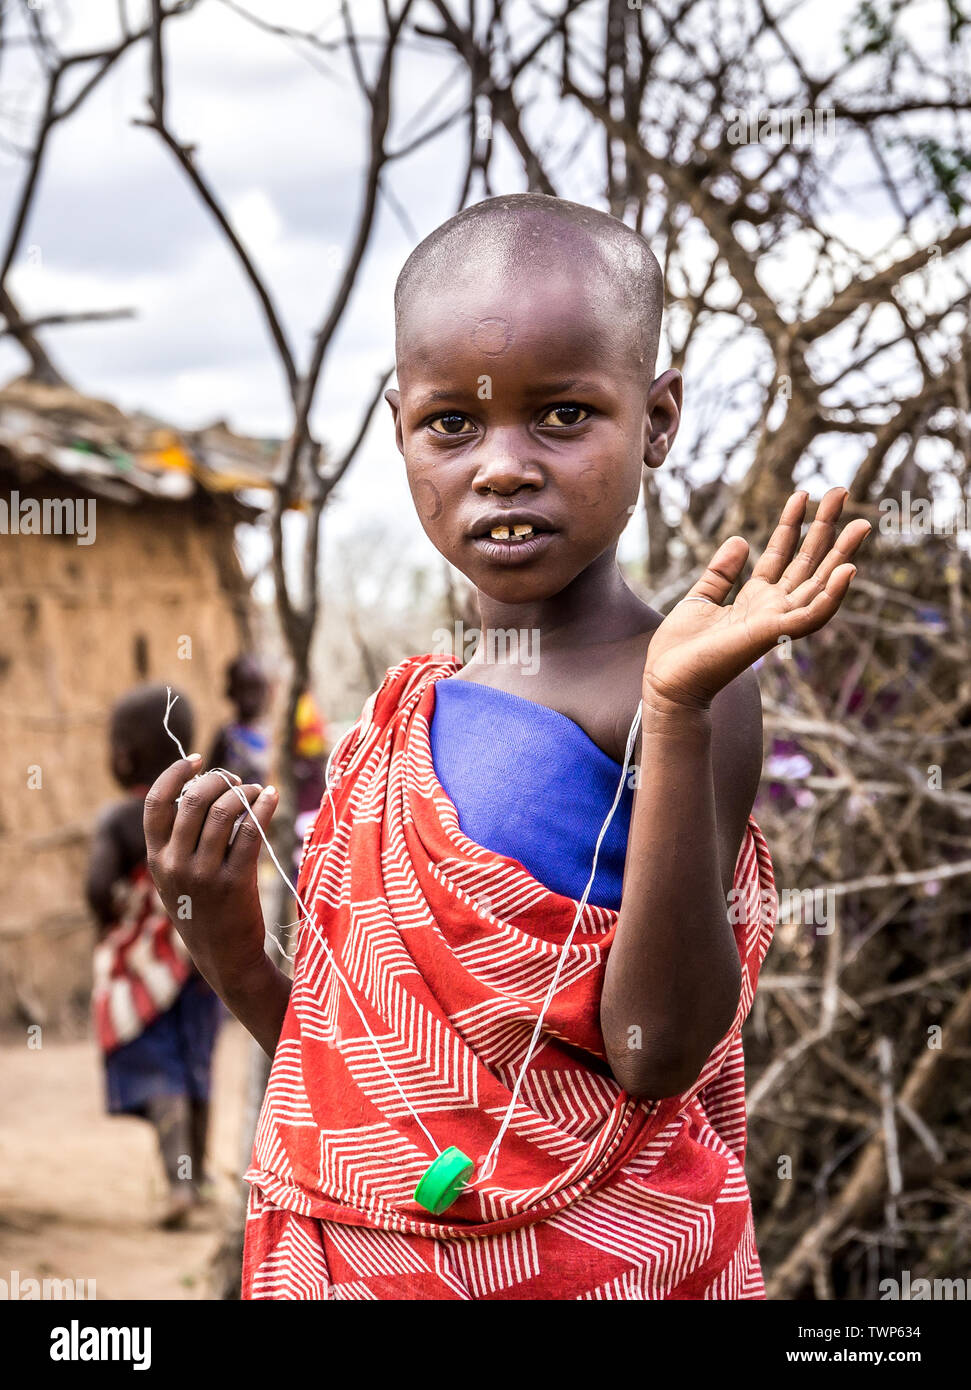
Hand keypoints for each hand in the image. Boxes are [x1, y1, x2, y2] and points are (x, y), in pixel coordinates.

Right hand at [143, 757, 277, 994]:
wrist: (225, 960)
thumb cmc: (204, 912)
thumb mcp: (176, 880)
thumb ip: (180, 841)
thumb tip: (206, 790)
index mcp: (156, 860)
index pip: (155, 804)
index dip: (175, 774)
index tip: (196, 759)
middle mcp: (174, 866)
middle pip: (194, 801)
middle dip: (219, 781)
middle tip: (237, 780)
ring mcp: (204, 875)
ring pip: (225, 811)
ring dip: (245, 792)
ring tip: (257, 791)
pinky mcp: (235, 883)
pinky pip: (251, 831)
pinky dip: (264, 807)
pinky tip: (271, 799)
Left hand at [643, 488, 870, 711]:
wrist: (668, 682)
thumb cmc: (682, 649)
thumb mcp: (700, 597)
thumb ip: (721, 572)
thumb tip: (741, 539)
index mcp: (756, 599)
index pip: (783, 554)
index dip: (793, 524)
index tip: (803, 495)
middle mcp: (773, 608)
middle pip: (808, 562)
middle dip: (826, 528)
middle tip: (842, 492)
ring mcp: (776, 622)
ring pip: (819, 584)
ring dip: (842, 554)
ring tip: (861, 523)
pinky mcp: (773, 635)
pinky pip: (811, 615)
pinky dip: (832, 595)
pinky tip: (847, 570)